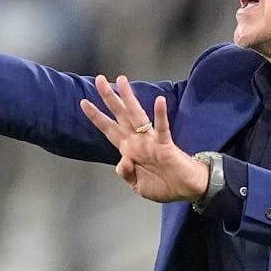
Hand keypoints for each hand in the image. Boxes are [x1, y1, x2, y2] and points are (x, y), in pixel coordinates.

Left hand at [80, 75, 207, 203]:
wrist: (186, 190)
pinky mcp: (165, 145)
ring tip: (122, 81)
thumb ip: (126, 173)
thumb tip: (122, 160)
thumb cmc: (164, 186)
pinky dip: (160, 115)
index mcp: (129, 150)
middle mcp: (138, 141)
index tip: (84, 102)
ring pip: (137, 115)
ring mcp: (151, 141)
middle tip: (99, 80)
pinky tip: (159, 102)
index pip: (109, 129)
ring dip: (129, 98)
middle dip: (109, 98)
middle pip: (120, 115)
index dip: (97, 117)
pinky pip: (162, 129)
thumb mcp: (137, 185)